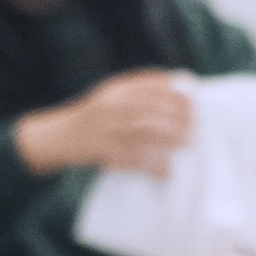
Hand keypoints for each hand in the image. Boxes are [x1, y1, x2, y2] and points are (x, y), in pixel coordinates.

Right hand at [19, 71, 196, 176]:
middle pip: (150, 108)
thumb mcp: (110, 95)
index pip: (150, 86)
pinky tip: (167, 172)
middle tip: (196, 126)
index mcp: (115, 90)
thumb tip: (174, 83)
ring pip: (144, 132)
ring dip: (169, 139)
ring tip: (188, 145)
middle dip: (176, 116)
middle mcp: (111, 105)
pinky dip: (152, 166)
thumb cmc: (93, 118)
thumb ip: (137, 89)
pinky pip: (132, 159)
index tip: (194, 100)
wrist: (59, 137)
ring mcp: (106, 128)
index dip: (174, 92)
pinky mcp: (102, 150)